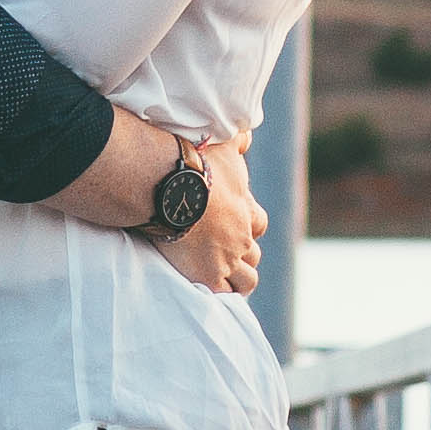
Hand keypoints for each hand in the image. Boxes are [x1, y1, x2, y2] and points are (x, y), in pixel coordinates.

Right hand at [159, 127, 266, 297]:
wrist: (170, 185)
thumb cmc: (195, 163)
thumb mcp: (223, 145)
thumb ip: (238, 140)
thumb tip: (247, 134)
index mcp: (246, 209)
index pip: (260, 224)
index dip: (249, 225)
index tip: (235, 224)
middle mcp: (242, 237)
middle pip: (253, 255)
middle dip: (242, 254)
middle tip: (223, 253)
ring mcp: (227, 259)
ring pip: (247, 280)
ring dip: (238, 279)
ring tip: (221, 278)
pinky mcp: (208, 276)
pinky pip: (224, 295)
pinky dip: (220, 294)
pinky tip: (208, 290)